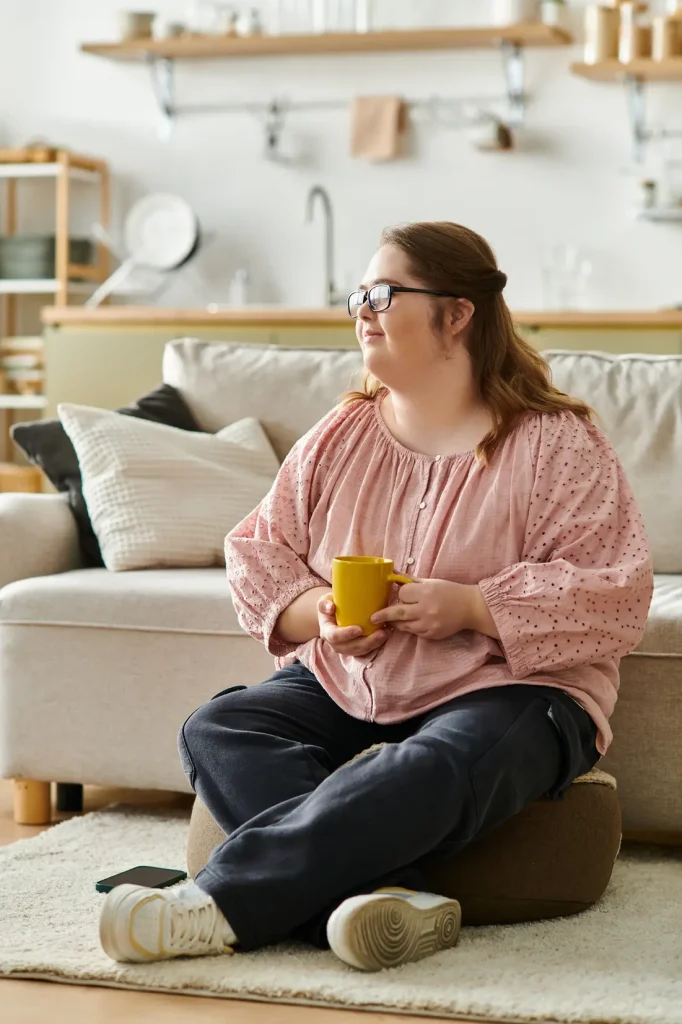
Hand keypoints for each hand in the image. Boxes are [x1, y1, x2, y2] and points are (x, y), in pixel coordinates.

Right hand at [317, 594, 389, 656]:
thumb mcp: (324, 601)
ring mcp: (346, 648)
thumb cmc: (330, 605)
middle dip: (367, 642)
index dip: (346, 635)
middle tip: (381, 633)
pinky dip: (377, 644)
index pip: (334, 636)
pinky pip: (366, 651)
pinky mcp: (355, 649)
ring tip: (387, 633)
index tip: (359, 629)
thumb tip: (331, 608)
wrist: (333, 615)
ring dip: (374, 644)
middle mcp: (335, 644)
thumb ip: (324, 604)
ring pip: (360, 651)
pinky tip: (386, 634)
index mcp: (327, 632)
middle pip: (350, 648)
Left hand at [370, 578, 485, 640]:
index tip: (403, 594)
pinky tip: (411, 623)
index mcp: (426, 592)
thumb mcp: (431, 582)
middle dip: (383, 615)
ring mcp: (429, 623)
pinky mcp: (432, 634)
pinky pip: (415, 633)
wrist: (470, 607)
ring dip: (397, 622)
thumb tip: (392, 573)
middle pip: (398, 612)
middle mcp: (426, 609)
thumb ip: (410, 580)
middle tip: (372, 618)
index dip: (401, 594)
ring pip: (404, 625)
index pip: (403, 594)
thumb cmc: (450, 591)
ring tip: (392, 620)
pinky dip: (411, 628)